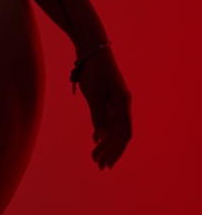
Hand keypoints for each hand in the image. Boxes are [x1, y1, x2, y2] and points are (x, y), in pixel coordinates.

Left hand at [74, 46, 131, 169]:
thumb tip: (101, 138)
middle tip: (99, 166)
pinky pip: (109, 119)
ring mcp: (116, 101)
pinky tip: (96, 140)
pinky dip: (103, 131)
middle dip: (110, 151)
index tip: (105, 164)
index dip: (114, 150)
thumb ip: (98, 116)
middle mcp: (123, 104)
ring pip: (114, 128)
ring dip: (106, 143)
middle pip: (119, 134)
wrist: (92, 48)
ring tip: (95, 157)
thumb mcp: (94, 95)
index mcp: (123, 104)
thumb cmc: (93, 71)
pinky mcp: (109, 97)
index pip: (122, 134)